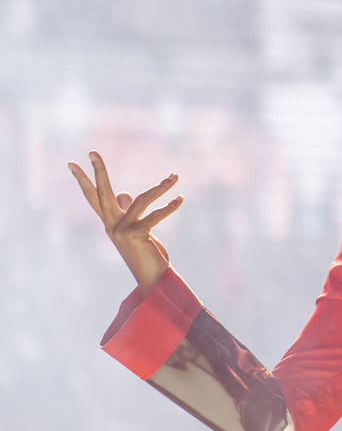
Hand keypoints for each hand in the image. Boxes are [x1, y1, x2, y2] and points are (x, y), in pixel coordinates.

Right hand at [68, 150, 182, 291]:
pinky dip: (170, 206)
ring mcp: (122, 231)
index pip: (93, 197)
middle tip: (92, 152)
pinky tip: (180, 199)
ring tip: (175, 176)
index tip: (72, 163)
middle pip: (102, 193)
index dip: (84, 180)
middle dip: (99, 172)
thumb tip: (123, 193)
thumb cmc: (145, 252)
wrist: (152, 278)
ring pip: (142, 199)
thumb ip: (128, 212)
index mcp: (110, 222)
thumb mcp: (135, 230)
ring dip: (161, 187)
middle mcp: (112, 225)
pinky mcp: (136, 235)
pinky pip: (156, 215)